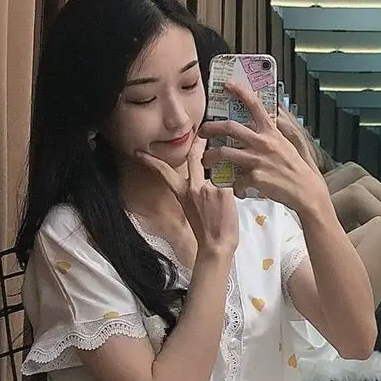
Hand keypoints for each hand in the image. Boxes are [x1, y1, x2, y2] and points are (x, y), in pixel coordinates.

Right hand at [135, 137, 238, 257]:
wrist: (217, 247)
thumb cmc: (207, 233)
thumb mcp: (192, 210)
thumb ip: (195, 192)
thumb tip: (203, 181)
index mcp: (182, 193)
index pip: (164, 172)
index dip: (152, 161)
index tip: (140, 153)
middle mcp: (192, 187)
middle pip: (195, 156)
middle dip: (201, 142)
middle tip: (203, 133)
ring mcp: (208, 187)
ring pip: (219, 168)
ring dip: (226, 170)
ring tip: (233, 175)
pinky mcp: (224, 190)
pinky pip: (232, 179)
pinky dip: (238, 184)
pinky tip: (240, 193)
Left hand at [198, 82, 329, 213]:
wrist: (305, 191)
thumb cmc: (296, 170)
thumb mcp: (287, 145)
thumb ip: (272, 136)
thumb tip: (263, 125)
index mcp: (271, 133)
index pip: (255, 105)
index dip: (240, 92)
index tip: (227, 85)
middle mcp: (263, 143)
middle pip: (229, 128)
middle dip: (210, 128)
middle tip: (202, 131)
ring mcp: (258, 160)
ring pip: (224, 153)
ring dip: (210, 157)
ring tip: (206, 161)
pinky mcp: (255, 178)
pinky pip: (236, 181)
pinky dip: (236, 187)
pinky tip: (239, 190)